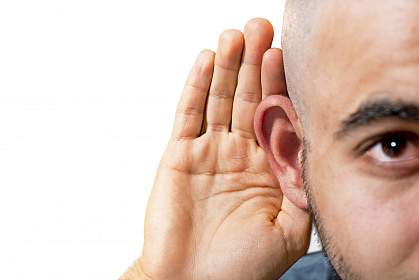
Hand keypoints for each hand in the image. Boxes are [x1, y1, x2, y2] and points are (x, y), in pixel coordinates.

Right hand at [122, 18, 310, 279]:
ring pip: (219, 99)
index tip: (285, 55)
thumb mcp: (289, 230)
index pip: (275, 117)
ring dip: (228, 67)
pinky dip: (197, 87)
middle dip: (255, 63)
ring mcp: (208, 151)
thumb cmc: (239, 266)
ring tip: (235, 36)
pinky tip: (207, 62)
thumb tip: (311, 149)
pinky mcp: (180, 154)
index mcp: (266, 169)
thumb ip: (303, 189)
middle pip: (247, 98)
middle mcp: (238, 154)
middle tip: (260, 27)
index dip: (280, 85)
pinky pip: (188, 114)